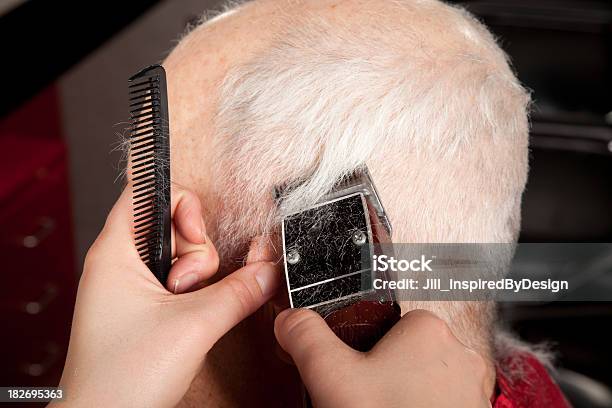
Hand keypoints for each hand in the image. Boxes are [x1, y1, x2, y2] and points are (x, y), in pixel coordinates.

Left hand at [54, 184, 279, 407]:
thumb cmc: (120, 380)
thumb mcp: (194, 326)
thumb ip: (239, 292)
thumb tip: (268, 271)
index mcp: (115, 252)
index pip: (146, 193)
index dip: (180, 203)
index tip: (198, 233)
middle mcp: (119, 264)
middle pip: (173, 226)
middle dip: (196, 253)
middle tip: (188, 287)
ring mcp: (129, 288)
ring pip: (179, 258)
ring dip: (197, 280)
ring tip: (185, 309)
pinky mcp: (140, 308)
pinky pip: (175, 283)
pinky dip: (191, 294)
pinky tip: (188, 315)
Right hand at [275, 308, 491, 407]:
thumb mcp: (331, 374)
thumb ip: (307, 337)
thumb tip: (289, 320)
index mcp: (428, 329)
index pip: (391, 324)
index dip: (366, 349)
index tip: (356, 373)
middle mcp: (460, 354)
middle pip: (408, 354)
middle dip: (386, 375)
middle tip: (366, 400)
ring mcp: (473, 389)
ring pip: (426, 381)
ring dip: (407, 395)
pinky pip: (443, 404)